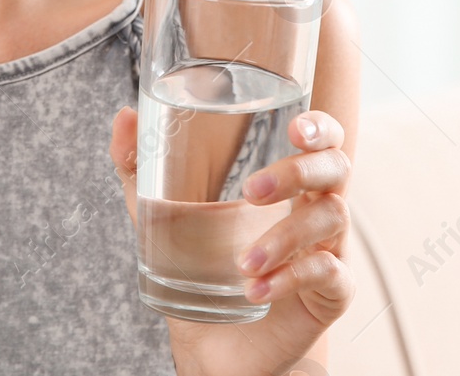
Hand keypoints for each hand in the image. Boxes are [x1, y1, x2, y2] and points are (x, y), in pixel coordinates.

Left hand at [109, 106, 354, 375]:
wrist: (215, 341)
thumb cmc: (198, 264)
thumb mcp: (159, 213)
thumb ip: (139, 164)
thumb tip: (123, 116)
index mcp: (287, 183)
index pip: (322, 140)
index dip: (320, 127)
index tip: (294, 129)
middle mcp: (314, 207)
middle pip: (336, 168)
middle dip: (298, 172)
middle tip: (250, 192)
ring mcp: (329, 248)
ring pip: (331, 219)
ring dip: (284, 237)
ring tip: (242, 263)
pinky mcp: (333, 291)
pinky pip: (328, 272)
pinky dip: (291, 277)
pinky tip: (257, 289)